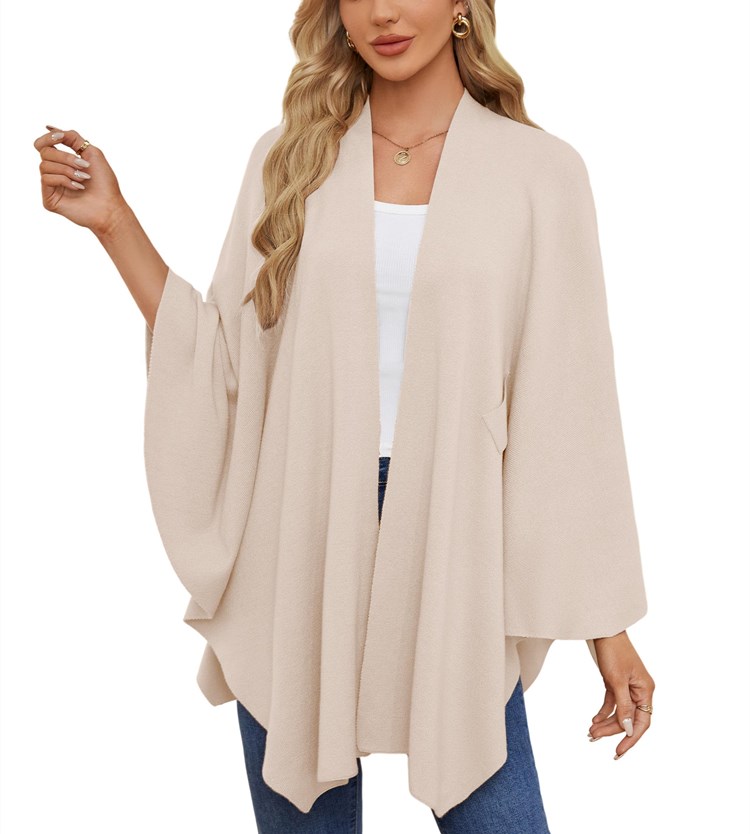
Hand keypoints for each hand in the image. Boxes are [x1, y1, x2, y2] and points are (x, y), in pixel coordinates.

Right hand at [33, 125, 128, 235]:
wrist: (110, 207)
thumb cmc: (104, 183)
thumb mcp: (91, 152)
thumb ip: (72, 138)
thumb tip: (49, 128)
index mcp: (63, 162)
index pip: (44, 144)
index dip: (49, 138)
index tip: (61, 137)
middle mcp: (55, 173)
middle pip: (44, 152)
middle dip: (66, 157)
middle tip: (84, 166)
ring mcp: (51, 187)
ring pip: (44, 165)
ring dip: (67, 169)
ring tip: (83, 179)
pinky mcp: (49, 199)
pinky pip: (46, 179)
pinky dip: (64, 180)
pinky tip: (78, 187)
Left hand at [588, 630, 654, 759]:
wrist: (604, 630)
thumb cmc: (613, 651)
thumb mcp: (616, 680)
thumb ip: (623, 705)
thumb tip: (628, 728)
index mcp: (646, 690)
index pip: (642, 722)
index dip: (631, 738)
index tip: (618, 751)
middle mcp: (640, 690)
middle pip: (629, 719)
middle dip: (612, 730)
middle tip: (593, 738)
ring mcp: (628, 686)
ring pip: (619, 712)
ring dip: (606, 722)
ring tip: (590, 731)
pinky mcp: (616, 682)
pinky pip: (612, 702)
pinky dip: (604, 711)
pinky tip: (594, 719)